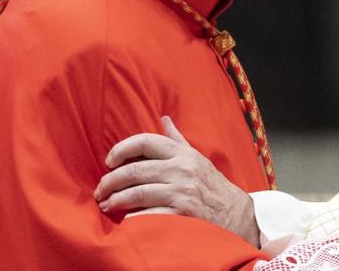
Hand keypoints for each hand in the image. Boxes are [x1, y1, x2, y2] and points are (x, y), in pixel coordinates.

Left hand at [94, 116, 260, 246]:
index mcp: (183, 154)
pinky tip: (124, 220)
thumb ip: (177, 140)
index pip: (145, 142)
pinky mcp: (182, 215)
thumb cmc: (213, 186)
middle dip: (111, 181)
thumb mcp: (197, 158)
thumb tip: (163, 118)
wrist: (238, 215)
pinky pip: (149, 216)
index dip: (121, 149)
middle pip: (135, 170)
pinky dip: (133, 219)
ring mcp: (182, 193)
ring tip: (106, 205)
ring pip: (137, 193)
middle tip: (100, 190)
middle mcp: (181, 170)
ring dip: (116, 200)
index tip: (109, 161)